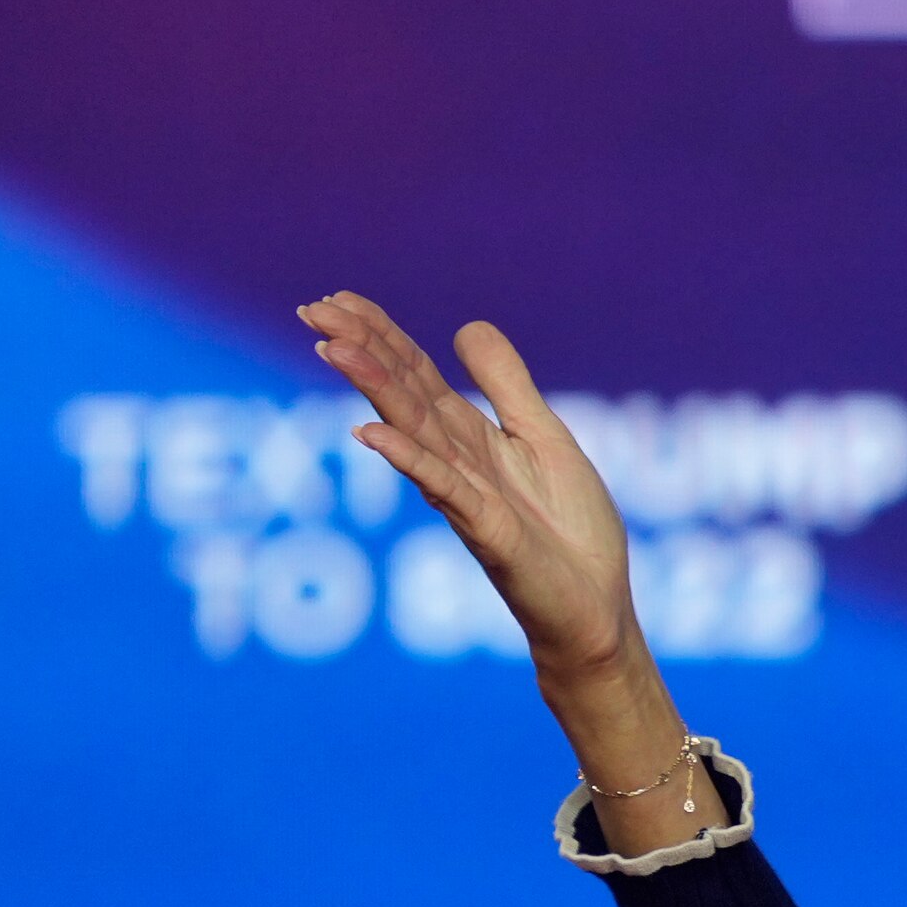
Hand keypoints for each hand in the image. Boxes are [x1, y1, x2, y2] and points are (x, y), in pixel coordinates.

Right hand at [298, 292, 714, 851]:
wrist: (595, 607)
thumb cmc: (570, 530)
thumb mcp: (544, 438)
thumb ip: (506, 386)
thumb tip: (464, 326)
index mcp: (471, 437)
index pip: (416, 376)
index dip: (381, 336)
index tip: (336, 299)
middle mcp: (457, 462)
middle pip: (403, 395)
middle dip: (362, 352)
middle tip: (311, 312)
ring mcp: (466, 496)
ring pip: (413, 433)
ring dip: (375, 390)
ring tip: (334, 349)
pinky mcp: (487, 530)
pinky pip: (443, 488)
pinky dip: (408, 459)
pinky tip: (371, 432)